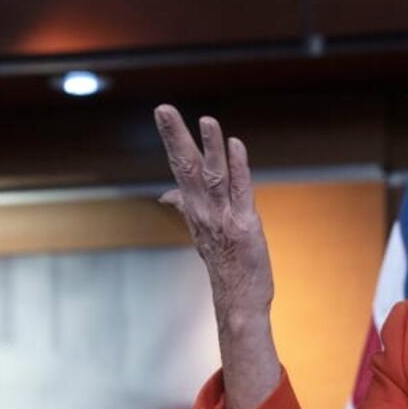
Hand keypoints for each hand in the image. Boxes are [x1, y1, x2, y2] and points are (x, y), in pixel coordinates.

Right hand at [154, 105, 274, 318]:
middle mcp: (203, 211)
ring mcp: (223, 218)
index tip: (163, 112)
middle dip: (176, 137)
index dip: (173, 139)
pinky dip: (238, 167)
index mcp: (194, 209)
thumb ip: (186, 207)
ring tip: (206, 120)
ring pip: (213, 176)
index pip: (180, 168)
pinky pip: (241, 191)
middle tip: (163, 108)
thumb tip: (167, 194)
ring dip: (210, 148)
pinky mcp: (245, 225)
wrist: (238, 300)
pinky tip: (236, 145)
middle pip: (187, 168)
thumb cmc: (225, 265)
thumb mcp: (203, 232)